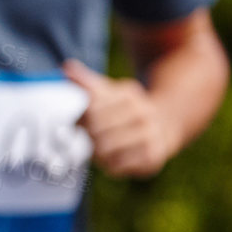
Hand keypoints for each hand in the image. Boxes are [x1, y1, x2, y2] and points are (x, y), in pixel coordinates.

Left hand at [63, 59, 180, 177]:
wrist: (164, 124)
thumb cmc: (124, 109)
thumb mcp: (108, 91)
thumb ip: (86, 82)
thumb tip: (67, 66)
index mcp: (127, 94)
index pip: (92, 107)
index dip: (78, 118)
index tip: (76, 124)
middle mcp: (142, 112)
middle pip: (97, 129)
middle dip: (86, 136)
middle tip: (83, 140)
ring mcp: (150, 134)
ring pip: (107, 148)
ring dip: (96, 153)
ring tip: (96, 150)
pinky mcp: (153, 156)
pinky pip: (120, 165)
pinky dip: (110, 165)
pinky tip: (111, 160)